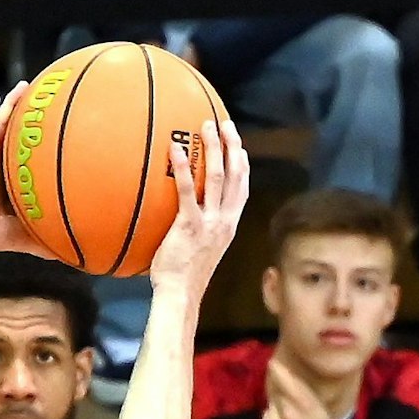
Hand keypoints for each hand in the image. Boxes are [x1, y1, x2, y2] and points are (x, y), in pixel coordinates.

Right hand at [0, 83, 58, 259]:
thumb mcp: (31, 237)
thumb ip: (51, 240)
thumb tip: (78, 255)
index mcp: (17, 184)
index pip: (35, 161)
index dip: (49, 149)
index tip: (71, 136)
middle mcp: (6, 167)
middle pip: (25, 139)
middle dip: (39, 123)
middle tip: (59, 106)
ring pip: (13, 125)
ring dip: (26, 106)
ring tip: (42, 87)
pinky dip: (11, 104)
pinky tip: (23, 89)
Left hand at [146, 119, 250, 298]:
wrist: (181, 294)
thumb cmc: (185, 275)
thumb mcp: (202, 248)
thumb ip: (201, 229)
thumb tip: (188, 217)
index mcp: (228, 226)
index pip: (242, 189)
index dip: (242, 166)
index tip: (239, 147)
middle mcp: (224, 221)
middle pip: (234, 176)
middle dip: (232, 147)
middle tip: (224, 124)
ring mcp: (208, 222)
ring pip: (216, 178)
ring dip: (213, 149)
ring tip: (205, 126)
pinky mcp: (189, 225)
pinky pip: (187, 191)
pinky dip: (183, 168)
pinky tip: (176, 150)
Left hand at [260, 358, 344, 418]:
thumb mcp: (318, 408)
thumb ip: (301, 394)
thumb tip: (284, 377)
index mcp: (306, 404)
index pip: (287, 381)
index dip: (278, 370)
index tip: (273, 363)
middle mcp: (289, 412)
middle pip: (277, 392)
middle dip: (280, 390)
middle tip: (289, 397)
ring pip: (271, 405)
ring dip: (277, 406)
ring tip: (290, 417)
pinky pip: (267, 418)